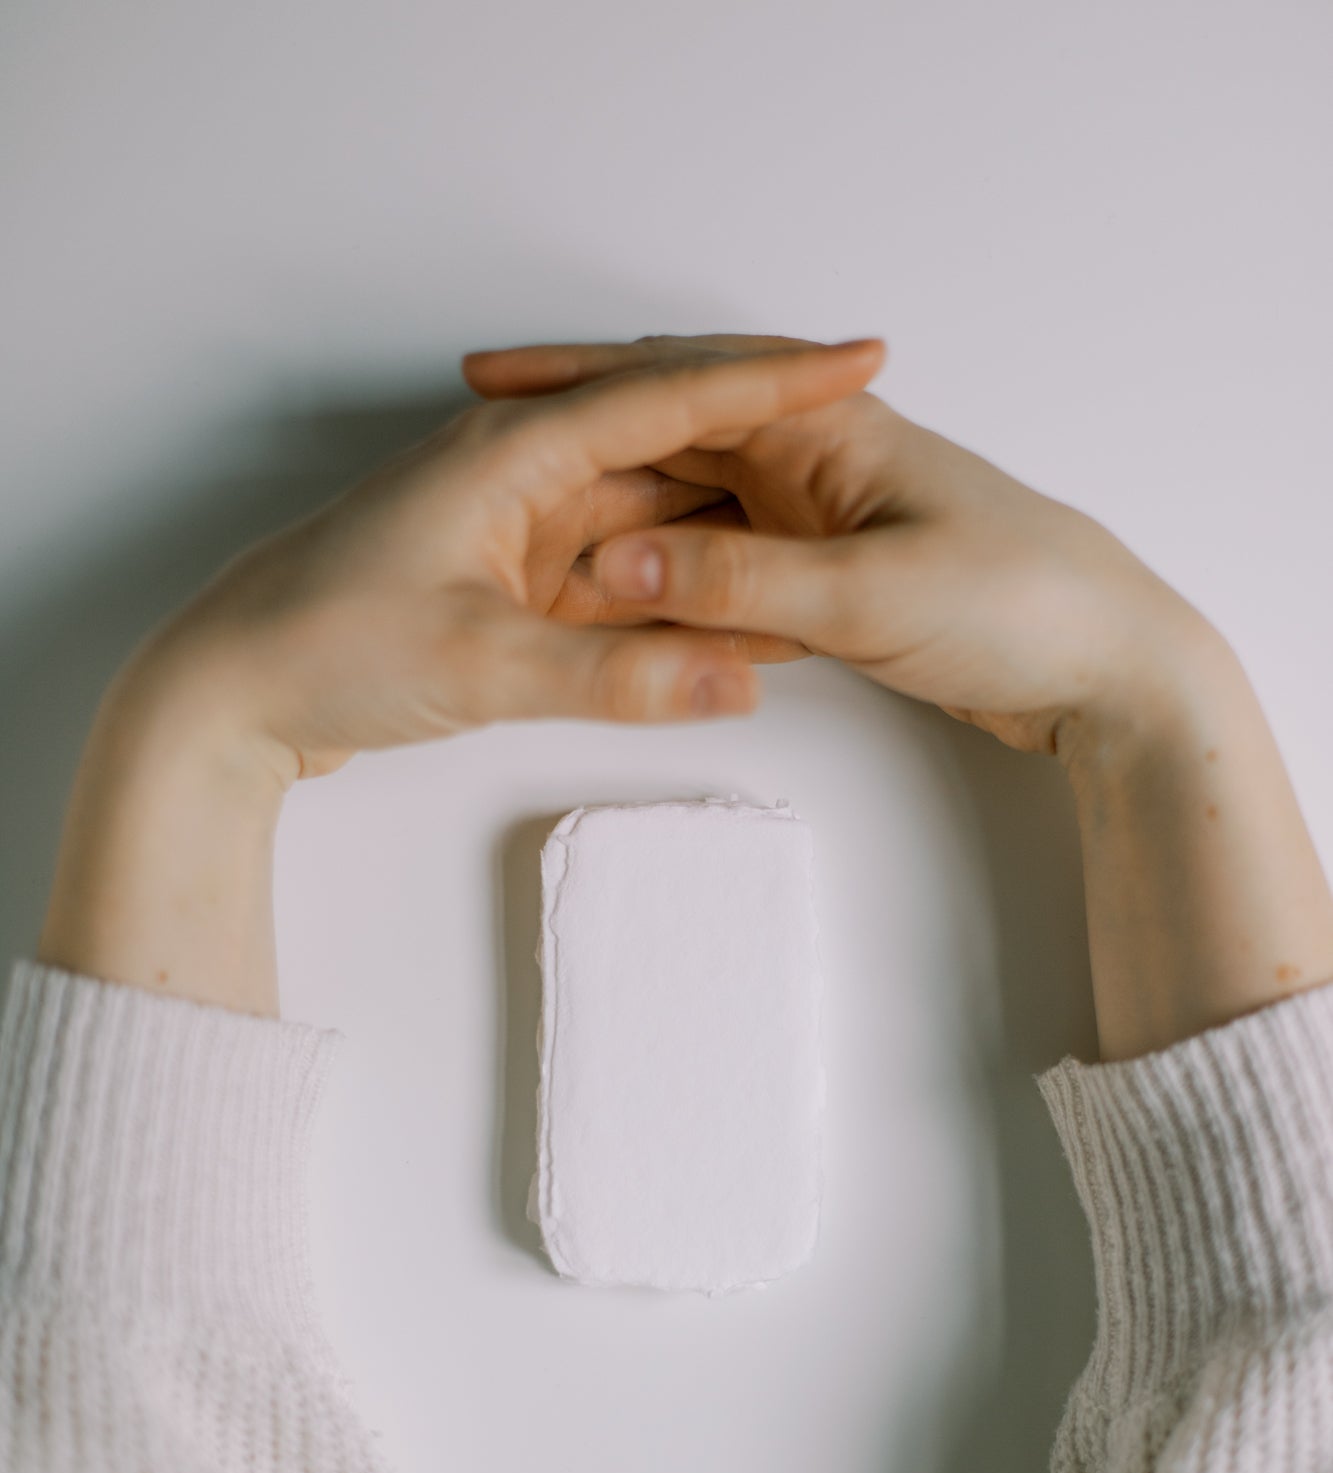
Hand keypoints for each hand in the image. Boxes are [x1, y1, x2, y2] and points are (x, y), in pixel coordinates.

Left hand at [122, 339, 885, 785]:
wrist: (229, 697)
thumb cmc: (324, 643)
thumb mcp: (483, 664)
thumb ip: (618, 677)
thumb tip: (738, 680)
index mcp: (516, 451)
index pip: (673, 398)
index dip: (775, 381)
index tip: (858, 360)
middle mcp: (522, 476)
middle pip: (673, 455)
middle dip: (768, 464)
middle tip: (865, 465)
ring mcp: (517, 533)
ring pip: (651, 528)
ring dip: (724, 549)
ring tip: (819, 563)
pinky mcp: (507, 590)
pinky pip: (618, 587)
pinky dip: (672, 609)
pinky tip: (731, 631)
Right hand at [461, 332, 1223, 757]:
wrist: (1107, 667)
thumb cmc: (1018, 601)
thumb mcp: (866, 596)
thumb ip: (738, 580)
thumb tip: (619, 562)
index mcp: (822, 433)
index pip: (677, 384)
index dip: (577, 381)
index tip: (491, 385)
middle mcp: (813, 465)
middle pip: (670, 442)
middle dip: (579, 451)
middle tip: (483, 461)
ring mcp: (820, 525)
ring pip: (691, 513)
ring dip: (618, 527)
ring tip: (525, 550)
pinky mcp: (831, 584)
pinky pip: (726, 574)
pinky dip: (671, 588)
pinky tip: (620, 615)